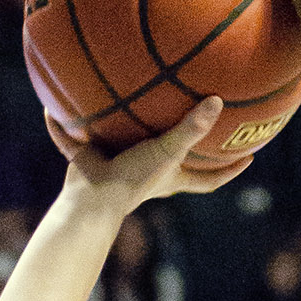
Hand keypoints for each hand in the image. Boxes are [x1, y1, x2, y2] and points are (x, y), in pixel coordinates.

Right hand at [53, 97, 254, 200]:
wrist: (92, 201)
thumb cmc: (133, 180)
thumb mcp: (166, 152)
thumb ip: (190, 128)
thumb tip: (217, 103)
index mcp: (168, 177)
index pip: (208, 180)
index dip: (229, 172)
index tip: (249, 159)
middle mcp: (146, 174)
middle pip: (171, 162)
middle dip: (181, 146)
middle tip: (194, 119)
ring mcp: (116, 167)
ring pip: (121, 146)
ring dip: (119, 128)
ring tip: (121, 99)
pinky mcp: (87, 161)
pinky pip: (73, 140)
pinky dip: (60, 126)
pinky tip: (50, 103)